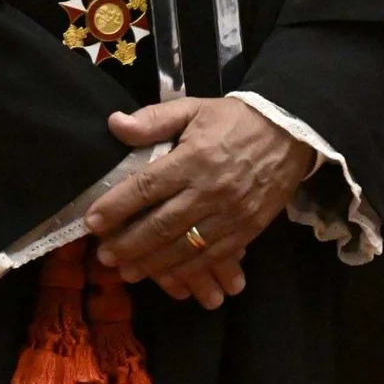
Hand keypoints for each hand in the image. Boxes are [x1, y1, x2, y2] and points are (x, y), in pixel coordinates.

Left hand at [84, 97, 314, 309]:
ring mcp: (231, 214)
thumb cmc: (234, 121)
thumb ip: (154, 119)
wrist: (290, 132)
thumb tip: (115, 124)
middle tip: (104, 256)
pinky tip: (166, 275)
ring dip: (152, 263)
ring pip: (184, 247)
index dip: (117, 206)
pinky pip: (212, 257)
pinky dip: (187, 271)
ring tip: (126, 270)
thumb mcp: (194, 108)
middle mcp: (211, 189)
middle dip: (128, 243)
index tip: (93, 221)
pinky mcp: (247, 231)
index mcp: (195, 157)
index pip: (147, 187)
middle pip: (161, 225)